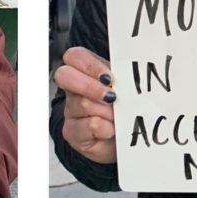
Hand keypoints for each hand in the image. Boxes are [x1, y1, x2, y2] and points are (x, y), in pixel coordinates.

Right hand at [55, 46, 116, 163]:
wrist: (126, 140)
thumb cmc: (125, 112)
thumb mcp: (125, 89)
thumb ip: (122, 78)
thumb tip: (131, 73)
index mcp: (86, 73)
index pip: (74, 57)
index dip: (89, 65)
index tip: (109, 77)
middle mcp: (74, 90)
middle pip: (65, 75)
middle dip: (90, 86)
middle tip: (111, 97)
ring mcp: (71, 111)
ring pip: (82, 103)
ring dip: (106, 111)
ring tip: (117, 118)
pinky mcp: (72, 132)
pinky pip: (89, 125)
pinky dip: (105, 128)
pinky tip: (111, 130)